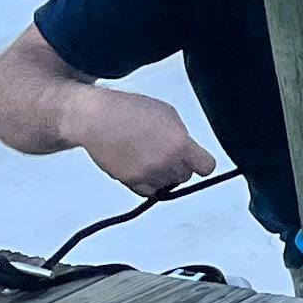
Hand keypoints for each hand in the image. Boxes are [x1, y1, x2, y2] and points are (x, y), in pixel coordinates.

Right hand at [70, 87, 216, 197]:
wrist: (97, 118)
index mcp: (179, 144)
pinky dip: (148, 184)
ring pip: (167, 185)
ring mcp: (148, 174)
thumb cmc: (130, 110)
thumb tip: (188, 151)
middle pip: (185, 176)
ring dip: (163, 175)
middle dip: (180, 166)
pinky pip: (149, 192)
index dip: (201, 163)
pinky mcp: (130, 181)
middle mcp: (166, 162)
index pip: (206, 167)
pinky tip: (143, 168)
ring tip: (150, 156)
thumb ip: (182, 136)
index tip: (197, 160)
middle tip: (167, 153)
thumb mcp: (168, 114)